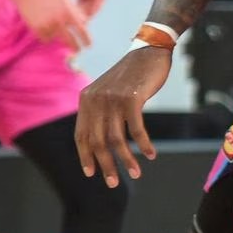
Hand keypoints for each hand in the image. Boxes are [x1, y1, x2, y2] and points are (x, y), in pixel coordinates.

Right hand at [13, 0, 90, 51]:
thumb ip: (75, 11)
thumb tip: (84, 24)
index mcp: (69, 11)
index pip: (82, 30)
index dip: (86, 39)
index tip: (88, 45)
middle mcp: (59, 19)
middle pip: (70, 40)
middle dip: (76, 47)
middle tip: (78, 51)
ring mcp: (47, 24)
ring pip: (56, 39)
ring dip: (56, 36)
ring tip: (52, 26)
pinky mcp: (36, 28)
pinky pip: (45, 39)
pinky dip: (46, 36)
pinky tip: (44, 27)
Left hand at [57, 0, 107, 17]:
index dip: (95, 7)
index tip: (87, 16)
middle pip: (97, 2)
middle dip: (90, 12)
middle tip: (80, 22)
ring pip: (90, 3)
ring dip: (85, 11)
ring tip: (75, 20)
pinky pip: (83, 1)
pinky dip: (79, 7)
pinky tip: (70, 13)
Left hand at [75, 46, 169, 187]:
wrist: (151, 49)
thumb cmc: (133, 72)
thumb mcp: (110, 89)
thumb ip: (101, 109)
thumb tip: (100, 138)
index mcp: (86, 99)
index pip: (81, 136)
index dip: (86, 157)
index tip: (92, 173)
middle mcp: (96, 100)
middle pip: (98, 142)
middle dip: (106, 166)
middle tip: (113, 183)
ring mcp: (113, 100)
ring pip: (116, 140)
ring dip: (126, 160)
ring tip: (135, 173)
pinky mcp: (133, 99)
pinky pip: (137, 130)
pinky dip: (144, 145)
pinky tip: (151, 154)